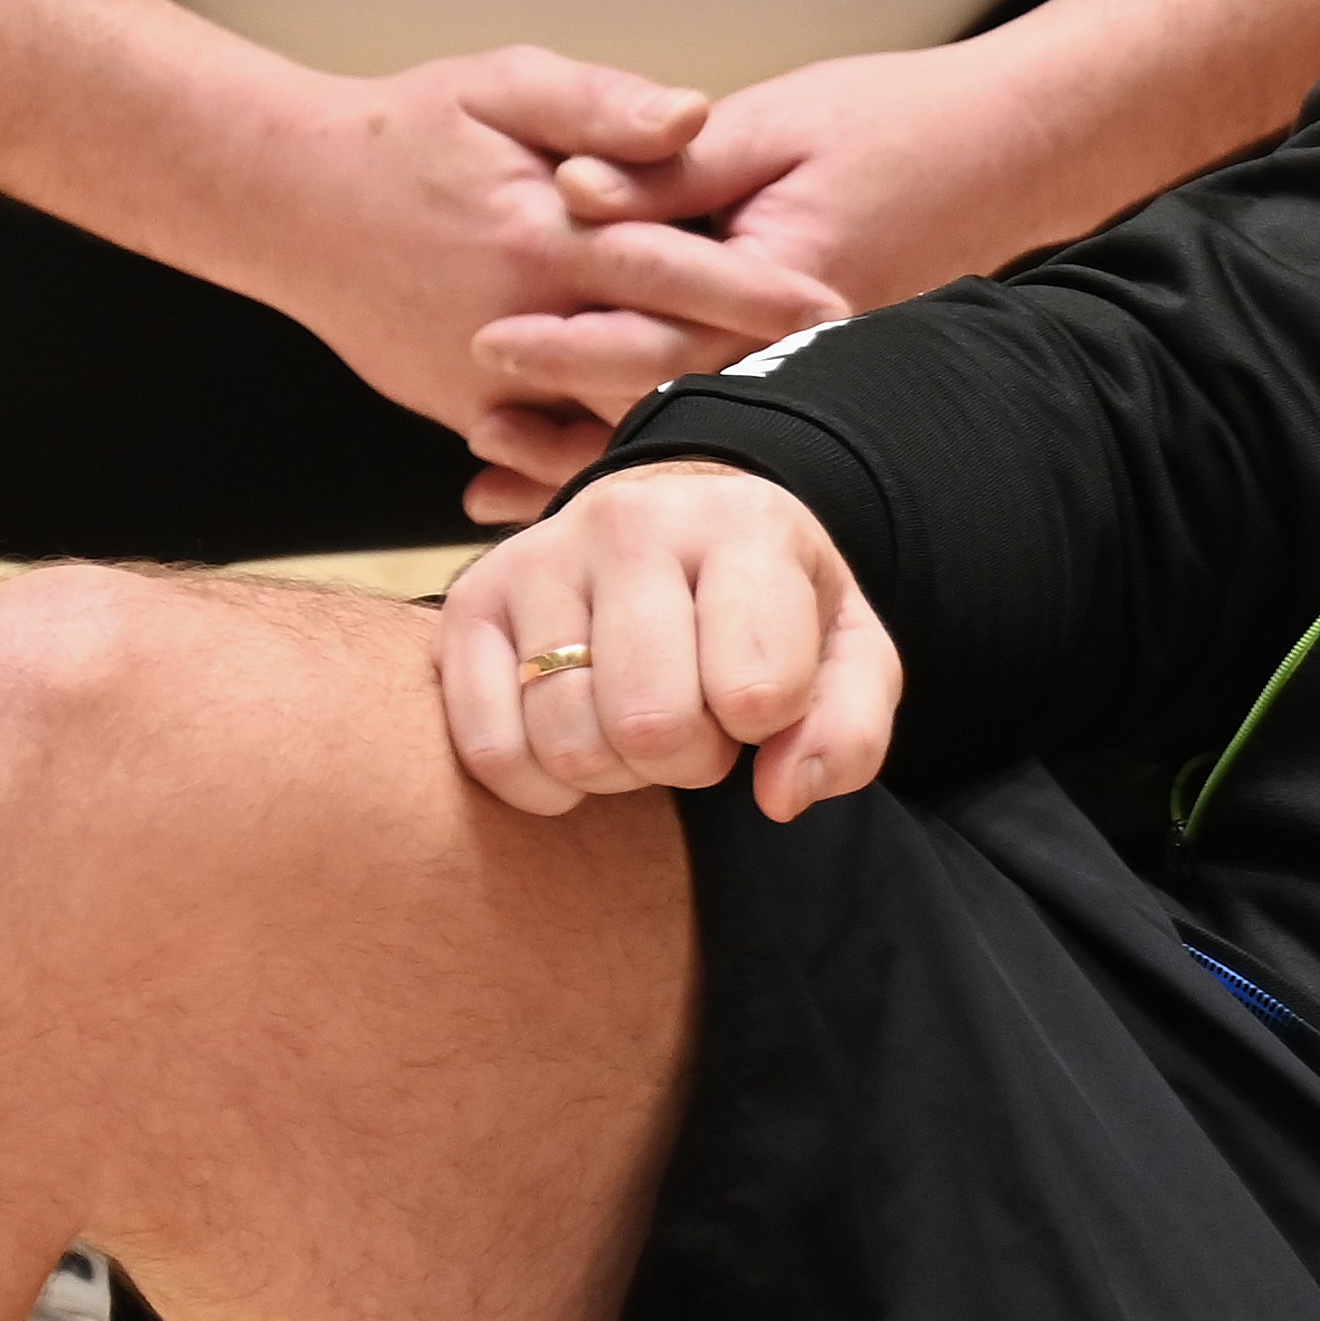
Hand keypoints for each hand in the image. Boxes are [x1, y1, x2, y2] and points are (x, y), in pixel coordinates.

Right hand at [248, 49, 850, 518]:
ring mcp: (490, 379)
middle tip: (840, 382)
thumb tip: (693, 113)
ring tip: (788, 430)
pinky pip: (559, 451)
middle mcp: (522, 317)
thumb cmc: (408, 130)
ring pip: (614, 419)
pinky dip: (622, 460)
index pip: (676, 268)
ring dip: (698, 425)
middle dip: (751, 372)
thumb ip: (603, 104)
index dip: (760, 290)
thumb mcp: (504, 85)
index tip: (837, 305)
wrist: (288, 199)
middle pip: (659, 360)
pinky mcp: (468, 414)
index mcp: (544, 234)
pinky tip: (696, 466)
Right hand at [437, 459, 901, 820]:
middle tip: (699, 720)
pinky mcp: (470, 600)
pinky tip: (577, 744)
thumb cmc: (769, 607)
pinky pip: (489, 747)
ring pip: (569, 742)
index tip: (762, 698)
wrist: (677, 524)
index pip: (757, 691)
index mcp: (744, 526)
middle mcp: (632, 524)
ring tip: (639, 720)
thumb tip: (781, 796)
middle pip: (652, 725)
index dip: (766, 726)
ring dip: (616, 771)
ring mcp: (539, 557)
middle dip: (688, 757)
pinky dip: (538, 782)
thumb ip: (849, 731)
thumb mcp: (848, 654)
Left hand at [490, 34, 1112, 426]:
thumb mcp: (776, 123)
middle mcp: (801, 350)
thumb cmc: (895, 123)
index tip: (485, 343)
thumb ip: (673, 165)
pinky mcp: (813, 363)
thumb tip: (573, 188)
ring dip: (598, 443)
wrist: (1010, 149)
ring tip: (503, 467)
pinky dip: (652, 426)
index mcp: (786, 290)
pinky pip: (722, 406)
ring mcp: (813, 366)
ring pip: (690, 418)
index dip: (566, 340)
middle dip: (565, 413)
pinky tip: (588, 452)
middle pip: (666, 398)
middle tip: (475, 420)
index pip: (660, 332)